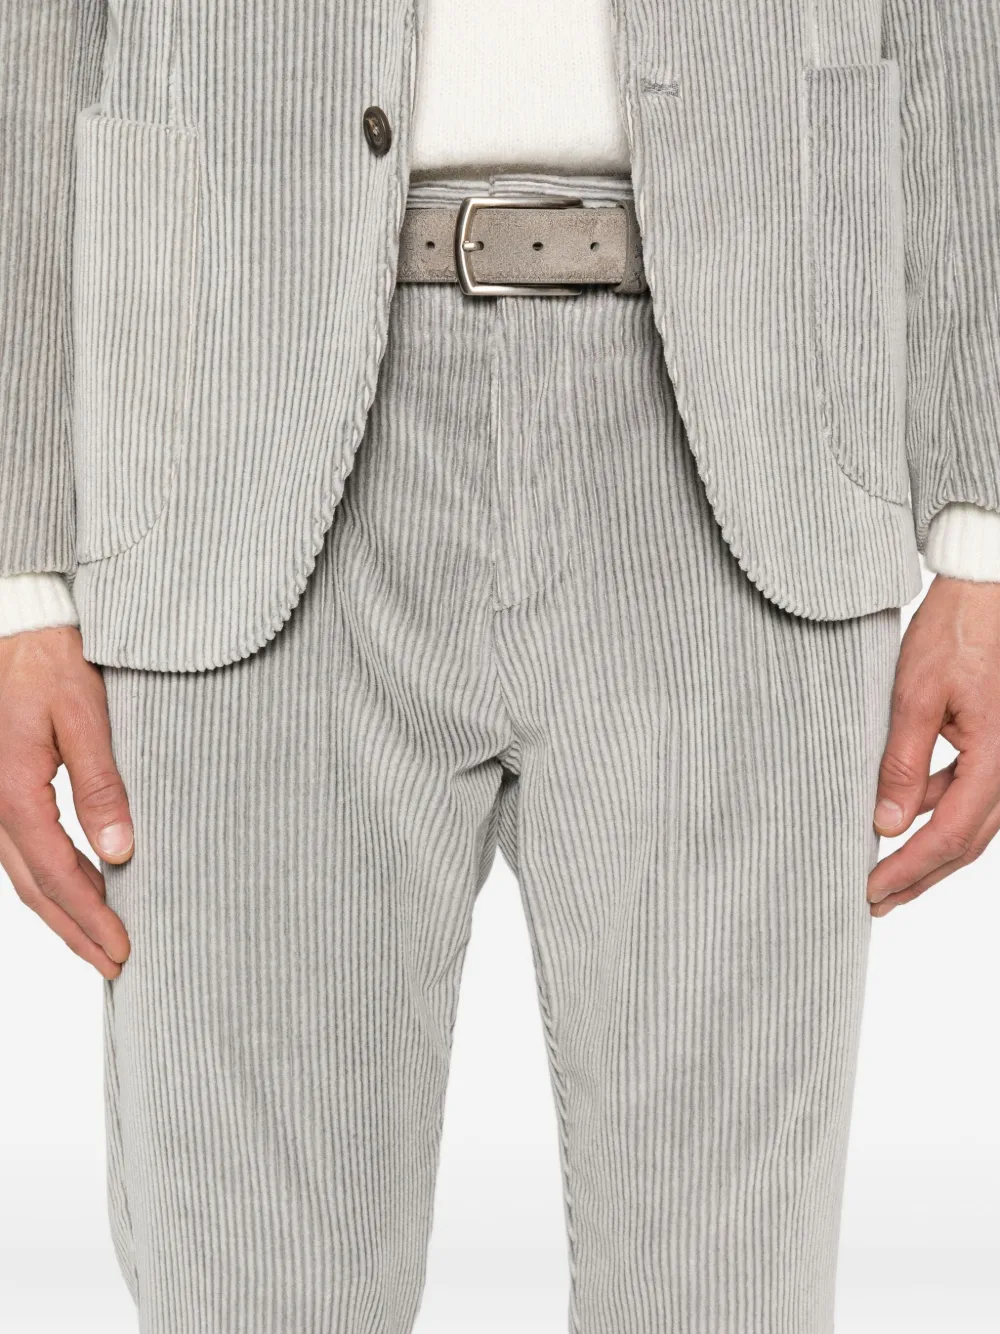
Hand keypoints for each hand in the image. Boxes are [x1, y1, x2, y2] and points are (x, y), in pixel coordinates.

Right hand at [0, 627, 131, 976]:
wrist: (16, 629)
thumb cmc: (49, 663)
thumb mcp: (84, 717)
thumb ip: (102, 784)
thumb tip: (119, 851)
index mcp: (14, 793)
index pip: (56, 876)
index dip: (90, 918)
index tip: (123, 949)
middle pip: (35, 890)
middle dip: (76, 932)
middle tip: (115, 965)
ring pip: (23, 876)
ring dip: (62, 913)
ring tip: (99, 942)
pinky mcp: (1, 791)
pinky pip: (20, 852)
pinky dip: (48, 881)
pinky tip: (77, 890)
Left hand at [868, 576, 999, 915]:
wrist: (986, 590)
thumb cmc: (956, 632)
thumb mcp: (916, 696)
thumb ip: (903, 763)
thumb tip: (888, 824)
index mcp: (997, 758)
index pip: (951, 835)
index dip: (910, 869)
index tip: (872, 890)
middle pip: (965, 841)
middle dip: (919, 875)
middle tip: (875, 901)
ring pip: (969, 822)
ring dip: (927, 850)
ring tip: (883, 872)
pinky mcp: (994, 745)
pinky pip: (967, 791)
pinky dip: (935, 811)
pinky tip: (900, 818)